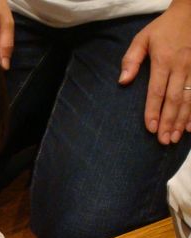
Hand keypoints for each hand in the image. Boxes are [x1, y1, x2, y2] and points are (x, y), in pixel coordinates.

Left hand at [119, 1, 190, 143]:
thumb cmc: (163, 29)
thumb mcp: (142, 39)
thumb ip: (131, 60)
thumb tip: (122, 81)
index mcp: (163, 61)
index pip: (157, 92)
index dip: (153, 111)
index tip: (150, 128)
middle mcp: (182, 67)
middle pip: (175, 99)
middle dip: (169, 122)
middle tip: (163, 140)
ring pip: (190, 99)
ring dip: (183, 120)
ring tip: (175, 138)